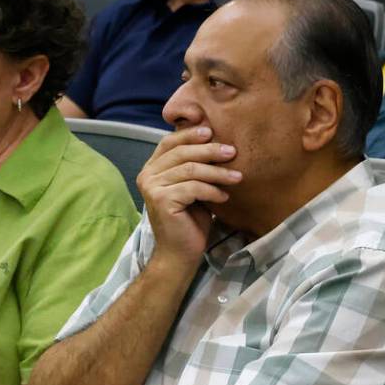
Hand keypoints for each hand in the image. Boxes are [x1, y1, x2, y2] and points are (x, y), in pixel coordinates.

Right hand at [137, 126, 241, 267]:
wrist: (180, 253)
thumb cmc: (189, 220)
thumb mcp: (192, 187)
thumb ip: (194, 166)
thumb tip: (217, 141)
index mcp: (151, 169)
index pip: (168, 142)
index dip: (190, 134)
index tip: (212, 131)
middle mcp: (146, 175)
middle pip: (181, 153)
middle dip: (210, 150)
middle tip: (233, 152)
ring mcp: (151, 188)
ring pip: (189, 169)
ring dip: (217, 172)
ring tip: (237, 178)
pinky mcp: (161, 200)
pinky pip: (192, 187)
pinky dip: (212, 191)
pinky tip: (224, 198)